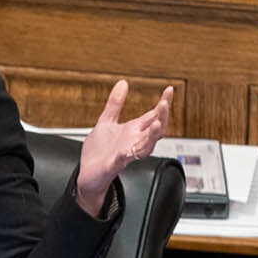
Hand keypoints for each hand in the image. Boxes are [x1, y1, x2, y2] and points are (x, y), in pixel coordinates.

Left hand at [76, 80, 173, 215]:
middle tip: (164, 104)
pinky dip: (124, 155)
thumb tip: (123, 83)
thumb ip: (115, 103)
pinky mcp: (113, 165)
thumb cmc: (99, 151)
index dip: (163, 104)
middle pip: (155, 130)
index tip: (169, 90)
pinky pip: (121, 160)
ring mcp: (125, 154)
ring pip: (145, 146)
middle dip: (161, 117)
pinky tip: (125, 151)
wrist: (88, 174)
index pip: (153, 116)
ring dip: (151, 136)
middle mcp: (133, 142)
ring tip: (156, 124)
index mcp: (133, 131)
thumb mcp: (106, 122)